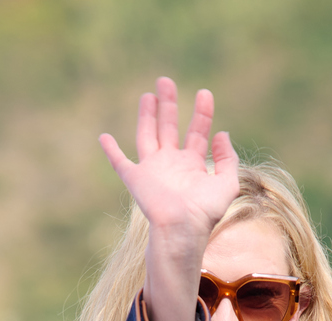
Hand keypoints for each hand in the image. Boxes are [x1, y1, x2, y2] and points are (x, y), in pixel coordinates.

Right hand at [99, 77, 238, 240]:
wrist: (181, 227)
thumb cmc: (204, 212)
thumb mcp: (227, 183)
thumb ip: (227, 159)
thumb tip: (221, 134)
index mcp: (193, 166)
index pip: (197, 133)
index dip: (202, 114)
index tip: (205, 94)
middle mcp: (172, 165)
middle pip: (169, 128)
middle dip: (168, 105)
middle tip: (166, 81)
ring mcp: (153, 171)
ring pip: (147, 135)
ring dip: (146, 115)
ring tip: (149, 94)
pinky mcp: (136, 179)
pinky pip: (120, 163)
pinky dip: (110, 151)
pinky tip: (103, 137)